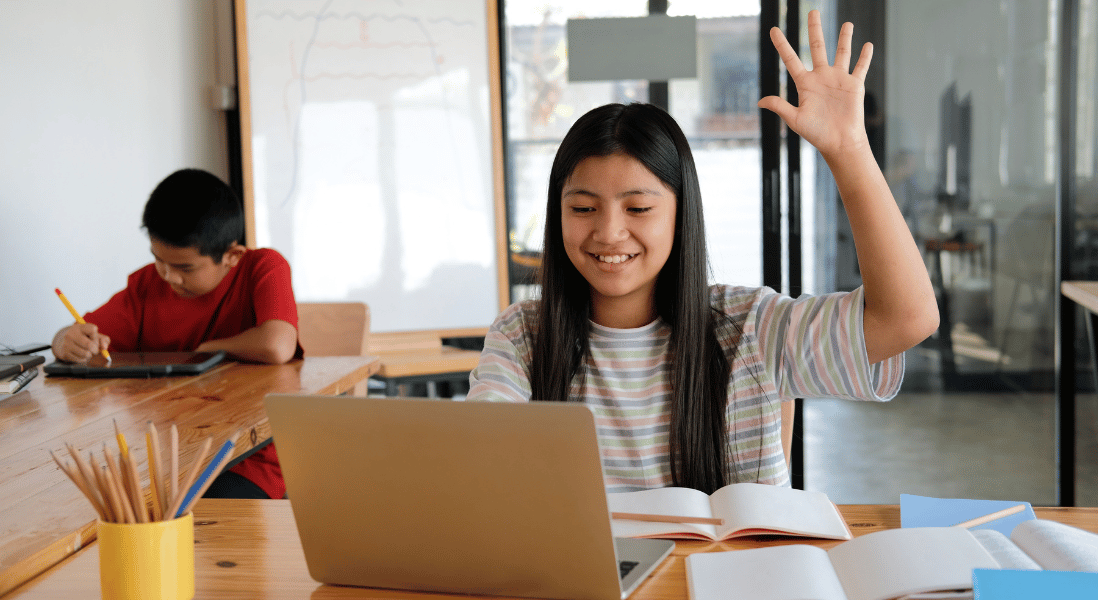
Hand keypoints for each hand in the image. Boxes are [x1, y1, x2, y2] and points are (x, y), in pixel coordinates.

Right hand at [53, 323, 109, 362]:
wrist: (65, 343)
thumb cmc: (84, 338)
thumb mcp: (95, 336)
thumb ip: (104, 340)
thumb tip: (104, 348)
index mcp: (79, 327)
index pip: (93, 329)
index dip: (96, 336)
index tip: (93, 338)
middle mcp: (71, 334)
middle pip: (90, 345)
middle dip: (96, 349)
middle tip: (94, 349)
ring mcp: (67, 344)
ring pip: (86, 354)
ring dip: (90, 355)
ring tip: (87, 352)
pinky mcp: (65, 353)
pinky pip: (81, 360)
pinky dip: (84, 359)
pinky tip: (81, 355)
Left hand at [757, 10, 871, 159]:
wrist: (839, 143)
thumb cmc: (816, 134)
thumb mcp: (795, 119)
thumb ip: (780, 106)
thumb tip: (760, 101)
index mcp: (805, 84)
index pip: (791, 59)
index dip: (782, 45)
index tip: (773, 29)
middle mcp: (821, 77)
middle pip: (817, 47)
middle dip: (815, 29)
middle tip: (813, 11)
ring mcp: (838, 79)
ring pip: (842, 53)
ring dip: (844, 38)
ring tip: (847, 24)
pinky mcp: (854, 85)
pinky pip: (860, 67)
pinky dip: (864, 56)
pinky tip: (867, 44)